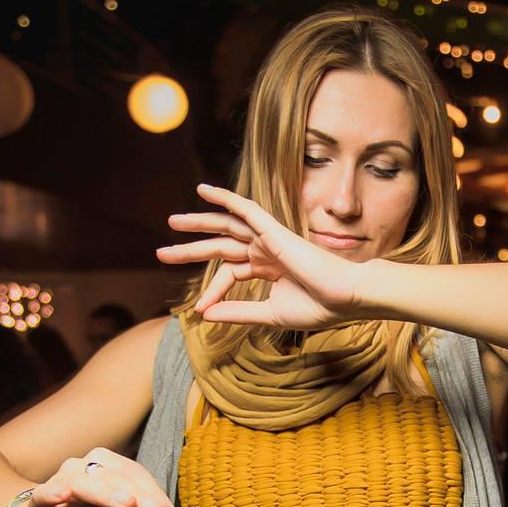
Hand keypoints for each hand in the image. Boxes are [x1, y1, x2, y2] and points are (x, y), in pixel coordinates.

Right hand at [15, 450, 178, 506]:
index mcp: (106, 466)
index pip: (135, 475)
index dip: (155, 495)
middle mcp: (84, 466)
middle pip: (116, 475)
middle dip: (139, 494)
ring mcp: (61, 480)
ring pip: (86, 481)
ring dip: (107, 492)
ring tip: (127, 503)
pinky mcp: (41, 498)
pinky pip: (49, 492)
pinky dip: (57, 491)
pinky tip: (65, 494)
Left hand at [157, 184, 367, 329]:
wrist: (346, 298)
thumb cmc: (319, 307)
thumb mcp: (270, 314)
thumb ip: (238, 312)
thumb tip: (205, 315)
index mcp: (268, 268)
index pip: (230, 273)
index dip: (212, 290)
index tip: (199, 309)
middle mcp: (266, 250)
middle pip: (221, 245)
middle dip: (191, 249)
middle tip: (161, 253)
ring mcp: (269, 238)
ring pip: (227, 225)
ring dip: (198, 222)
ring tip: (172, 222)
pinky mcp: (274, 230)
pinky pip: (245, 208)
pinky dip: (225, 198)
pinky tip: (203, 191)